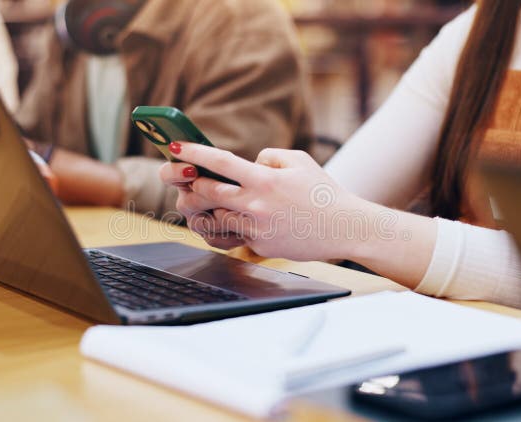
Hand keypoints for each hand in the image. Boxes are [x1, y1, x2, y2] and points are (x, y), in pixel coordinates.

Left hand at [159, 142, 386, 260]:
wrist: (345, 228)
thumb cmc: (323, 192)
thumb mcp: (299, 161)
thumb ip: (269, 157)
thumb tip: (249, 162)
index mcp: (265, 179)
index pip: (220, 162)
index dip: (193, 152)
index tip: (175, 145)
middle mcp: (257, 204)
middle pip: (207, 192)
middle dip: (192, 183)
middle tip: (186, 178)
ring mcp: (256, 228)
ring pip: (214, 216)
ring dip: (205, 207)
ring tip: (202, 199)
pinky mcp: (260, 246)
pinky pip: (231, 236)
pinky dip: (223, 226)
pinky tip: (222, 219)